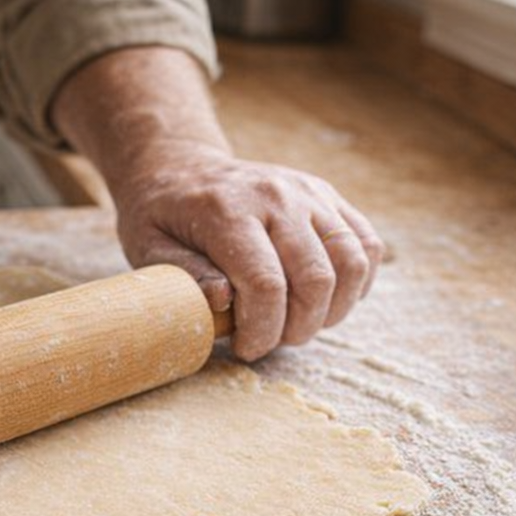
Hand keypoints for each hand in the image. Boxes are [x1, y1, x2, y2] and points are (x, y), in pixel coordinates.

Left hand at [50, 47, 385, 359]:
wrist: (181, 168)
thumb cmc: (161, 217)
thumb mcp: (149, 247)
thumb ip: (185, 276)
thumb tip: (224, 301)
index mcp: (227, 211)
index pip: (266, 284)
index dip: (263, 330)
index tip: (245, 348)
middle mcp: (276, 195)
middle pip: (315, 278)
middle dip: (298, 327)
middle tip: (272, 341)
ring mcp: (308, 192)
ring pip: (351, 262)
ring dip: (333, 310)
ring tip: (300, 325)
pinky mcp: (327, 195)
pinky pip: (366, 244)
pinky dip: (357, 282)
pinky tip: (326, 301)